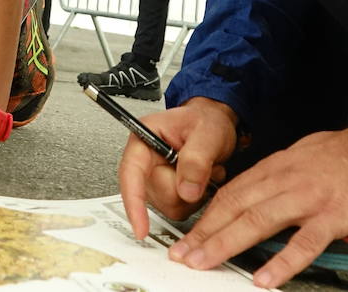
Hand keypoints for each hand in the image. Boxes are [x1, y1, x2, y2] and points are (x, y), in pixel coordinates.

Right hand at [118, 97, 238, 238]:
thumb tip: (186, 191)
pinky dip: (196, 199)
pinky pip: (180, 209)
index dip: (134, 202)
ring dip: (193, 194)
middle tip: (203, 167)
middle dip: (184, 188)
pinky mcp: (166, 191)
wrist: (216, 123)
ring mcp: (155, 178)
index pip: (131, 173)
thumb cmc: (206, 120)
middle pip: (156, 195)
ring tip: (203, 171)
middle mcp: (144, 160)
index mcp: (145, 138)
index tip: (140, 228)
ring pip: (170, 205)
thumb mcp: (207, 133)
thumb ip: (196, 160)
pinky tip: (202, 180)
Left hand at [166, 130, 347, 287]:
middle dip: (205, 232)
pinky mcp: (335, 215)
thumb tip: (258, 192)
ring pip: (258, 221)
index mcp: (279, 166)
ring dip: (226, 243)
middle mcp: (287, 180)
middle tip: (181, 254)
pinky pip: (304, 242)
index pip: (233, 192)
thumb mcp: (306, 155)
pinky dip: (282, 261)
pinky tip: (264, 278)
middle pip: (236, 207)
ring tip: (204, 263)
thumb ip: (281, 175)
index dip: (206, 215)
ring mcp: (310, 198)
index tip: (188, 235)